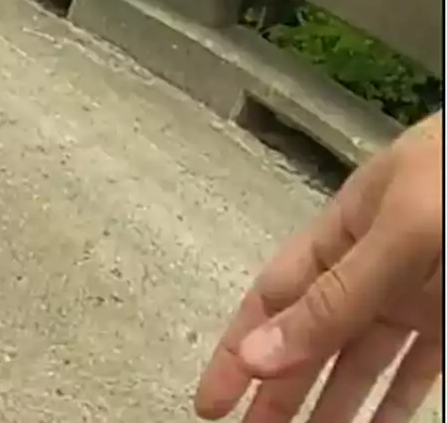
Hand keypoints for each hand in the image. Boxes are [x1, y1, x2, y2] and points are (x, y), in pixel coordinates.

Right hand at [195, 112, 442, 422]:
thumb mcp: (401, 230)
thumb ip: (335, 297)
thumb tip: (259, 353)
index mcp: (342, 231)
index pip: (274, 300)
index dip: (240, 351)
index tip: (213, 403)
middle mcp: (374, 265)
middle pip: (313, 337)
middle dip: (280, 388)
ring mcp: (420, 292)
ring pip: (366, 362)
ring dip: (337, 406)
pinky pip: (421, 368)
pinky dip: (398, 402)